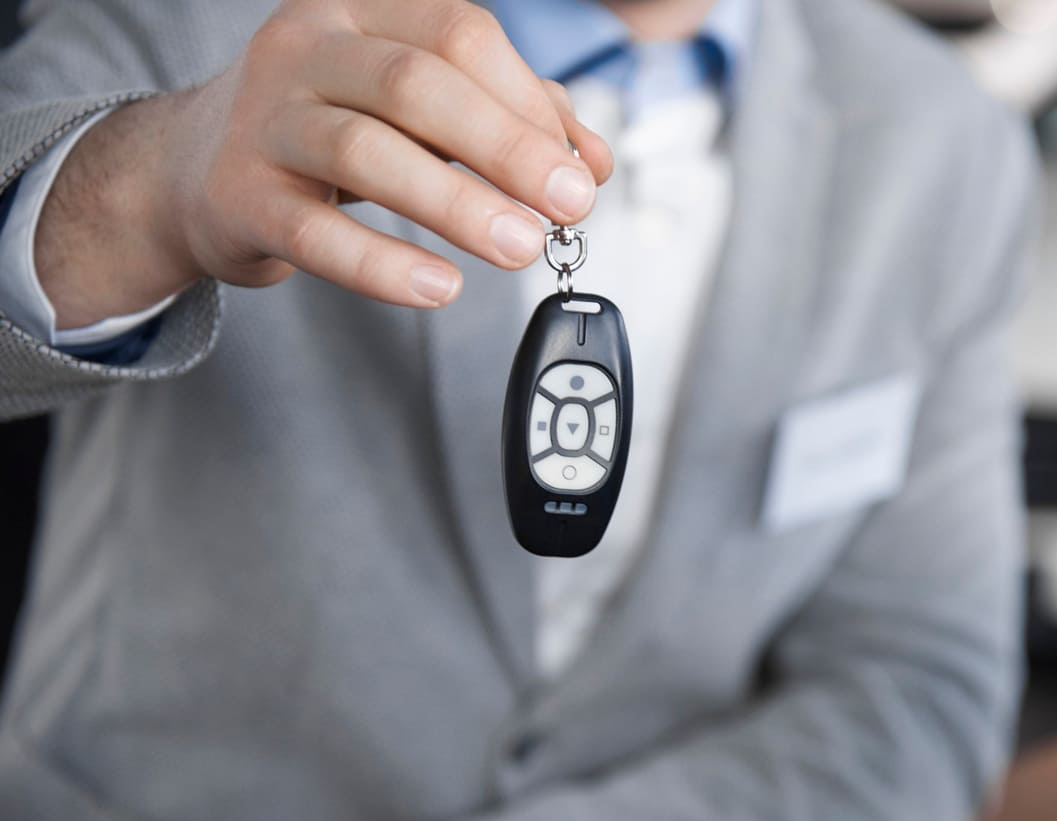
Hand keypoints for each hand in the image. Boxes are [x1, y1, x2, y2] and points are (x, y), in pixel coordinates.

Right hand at [38, 0, 612, 326]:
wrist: (195, 172)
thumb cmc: (330, 132)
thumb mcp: (416, 112)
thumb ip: (507, 122)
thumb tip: (592, 164)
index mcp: (361, 13)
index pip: (460, 35)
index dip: (528, 103)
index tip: (579, 171)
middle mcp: (307, 49)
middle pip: (416, 83)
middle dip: (505, 146)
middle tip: (569, 206)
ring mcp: (264, 119)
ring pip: (365, 150)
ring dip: (455, 203)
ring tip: (523, 248)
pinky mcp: (240, 197)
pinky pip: (314, 232)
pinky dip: (382, 264)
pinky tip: (441, 289)